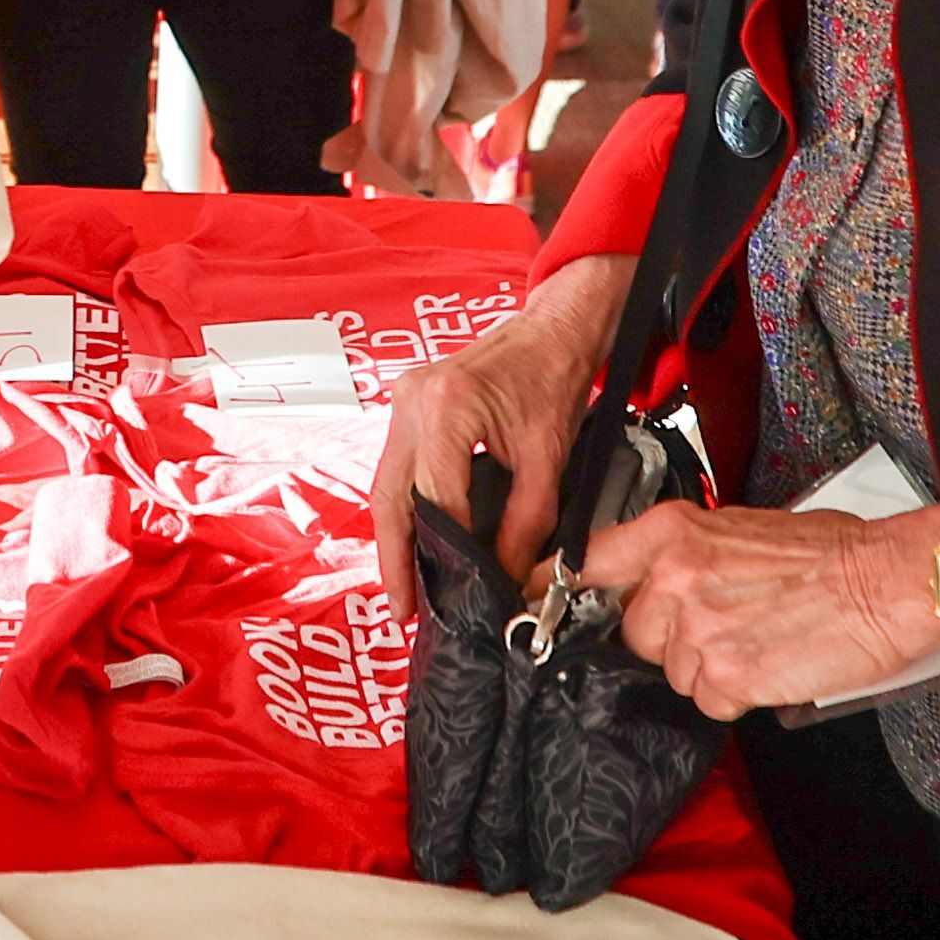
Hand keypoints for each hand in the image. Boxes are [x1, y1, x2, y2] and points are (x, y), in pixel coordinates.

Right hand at [365, 234, 635, 601]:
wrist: (553, 331)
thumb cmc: (554, 379)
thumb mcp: (547, 459)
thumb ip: (525, 524)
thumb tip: (506, 576)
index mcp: (447, 408)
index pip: (436, 500)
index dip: (447, 553)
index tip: (458, 593)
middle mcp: (412, 401)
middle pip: (390, 497)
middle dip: (395, 558)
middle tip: (403, 608)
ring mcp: (403, 400)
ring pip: (385, 484)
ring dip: (394, 537)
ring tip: (403, 587)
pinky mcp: (406, 405)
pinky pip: (396, 467)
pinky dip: (403, 508)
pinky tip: (412, 542)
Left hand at [579, 498, 939, 718]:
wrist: (888, 581)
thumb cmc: (830, 552)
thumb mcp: (738, 527)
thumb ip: (681, 554)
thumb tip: (647, 583)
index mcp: (674, 532)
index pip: (586, 562)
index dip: (556, 590)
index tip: (534, 603)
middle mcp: (675, 576)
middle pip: (633, 632)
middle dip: (669, 640)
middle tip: (726, 622)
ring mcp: (698, 628)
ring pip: (672, 671)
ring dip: (708, 668)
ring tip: (760, 638)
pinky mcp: (727, 675)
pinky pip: (709, 701)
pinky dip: (737, 695)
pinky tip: (771, 664)